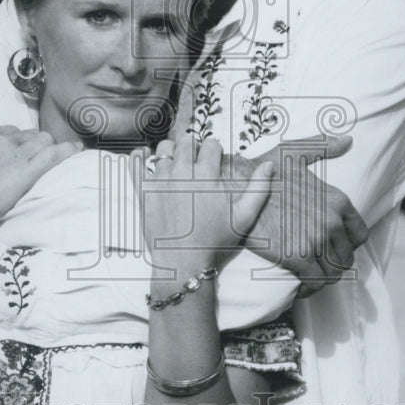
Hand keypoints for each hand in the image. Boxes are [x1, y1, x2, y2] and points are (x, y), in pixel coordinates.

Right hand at [0, 126, 80, 240]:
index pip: (9, 132)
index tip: (23, 149)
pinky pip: (53, 155)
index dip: (18, 140)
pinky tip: (76, 150)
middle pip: (29, 135)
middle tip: (44, 155)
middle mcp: (0, 142)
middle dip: (37, 143)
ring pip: (43, 141)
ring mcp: (14, 156)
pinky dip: (67, 150)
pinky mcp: (26, 172)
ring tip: (63, 152)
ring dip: (52, 146)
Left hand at [135, 135, 273, 278]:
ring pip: (164, 149)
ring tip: (176, 166)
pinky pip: (136, 163)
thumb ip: (259, 189)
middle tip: (196, 163)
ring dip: (171, 153)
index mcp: (207, 174)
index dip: (215, 151)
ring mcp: (159, 179)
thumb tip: (269, 164)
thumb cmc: (215, 241)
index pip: (211, 144)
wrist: (182, 263)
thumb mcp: (244, 217)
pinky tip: (143, 157)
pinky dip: (139, 157)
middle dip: (194, 148)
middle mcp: (182, 171)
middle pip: (187, 142)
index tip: (215, 162)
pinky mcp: (142, 190)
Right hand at [232, 134, 368, 295]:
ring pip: (332, 273)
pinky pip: (314, 282)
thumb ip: (323, 146)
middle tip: (315, 264)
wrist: (235, 188)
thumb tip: (348, 140)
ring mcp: (315, 240)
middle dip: (332, 263)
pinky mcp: (296, 256)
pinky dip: (308, 289)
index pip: (359, 234)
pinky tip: (297, 287)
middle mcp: (331, 221)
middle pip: (346, 257)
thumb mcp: (294, 152)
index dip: (347, 245)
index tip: (332, 248)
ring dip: (321, 278)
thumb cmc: (261, 170)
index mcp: (336, 200)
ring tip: (307, 277)